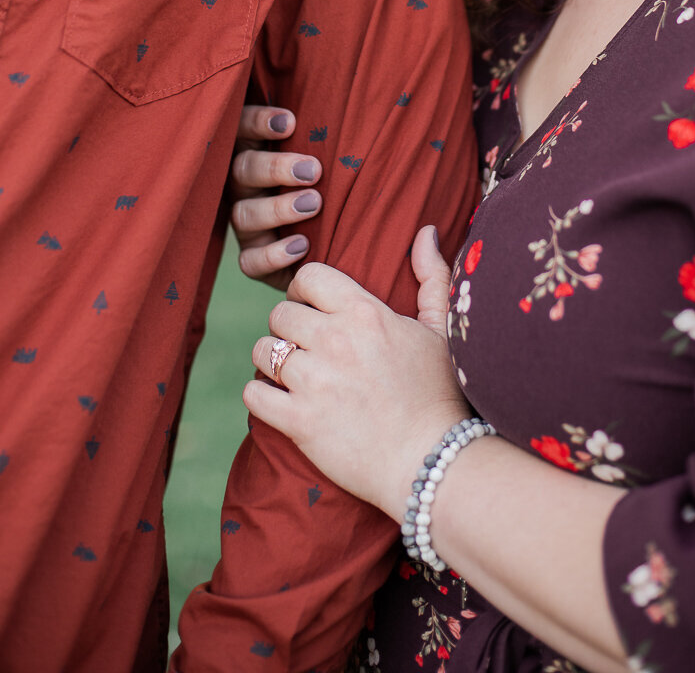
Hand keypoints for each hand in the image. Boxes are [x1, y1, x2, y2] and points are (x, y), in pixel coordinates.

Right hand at [230, 104, 322, 288]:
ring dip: (278, 208)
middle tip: (313, 170)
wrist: (339, 242)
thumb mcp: (330, 155)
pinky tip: (302, 245)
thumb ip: (324, 135)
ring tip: (314, 204)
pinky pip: (250, 261)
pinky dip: (273, 254)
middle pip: (242, 170)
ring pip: (243, 214)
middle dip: (276, 168)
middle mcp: (244, 188)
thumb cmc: (335, 183)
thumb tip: (352, 99)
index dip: (258, 123)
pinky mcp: (254, 260)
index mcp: (256, 153)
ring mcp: (247, 225)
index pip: (242, 130)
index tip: (290, 122)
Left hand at [244, 226, 467, 520]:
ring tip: (292, 374)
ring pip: (262, 351)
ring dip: (272, 361)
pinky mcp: (299, 422)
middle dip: (287, 328)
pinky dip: (260, 397)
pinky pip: (254, 394)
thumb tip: (425, 230)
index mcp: (364, 312)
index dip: (304, 289)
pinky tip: (278, 401)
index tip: (310, 306)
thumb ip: (431, 276)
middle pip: (279, 313)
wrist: (434, 463)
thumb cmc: (440, 394)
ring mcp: (314, 382)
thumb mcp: (440, 329)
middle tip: (304, 346)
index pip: (309, 276)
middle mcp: (335, 340)